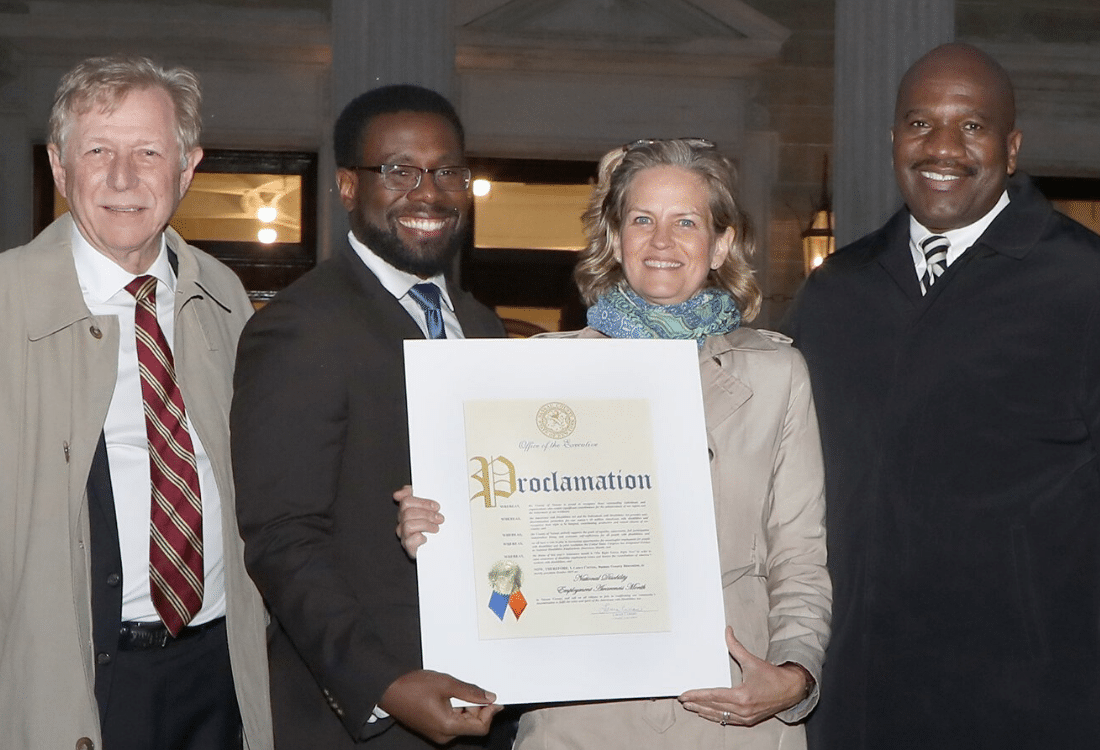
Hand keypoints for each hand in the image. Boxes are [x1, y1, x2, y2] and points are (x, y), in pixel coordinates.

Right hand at [379, 669, 501, 743]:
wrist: (388, 689)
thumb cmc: (414, 686)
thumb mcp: (446, 684)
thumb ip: (471, 692)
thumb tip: (490, 697)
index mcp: (448, 727)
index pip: (480, 727)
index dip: (490, 713)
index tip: (494, 698)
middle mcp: (444, 735)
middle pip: (472, 725)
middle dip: (478, 708)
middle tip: (474, 689)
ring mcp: (437, 733)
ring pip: (463, 722)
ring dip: (467, 707)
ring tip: (457, 689)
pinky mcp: (433, 728)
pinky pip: (452, 721)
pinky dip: (457, 709)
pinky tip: (451, 695)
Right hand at [393, 485, 443, 558]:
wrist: (443, 547)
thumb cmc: (436, 526)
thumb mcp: (432, 508)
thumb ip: (422, 494)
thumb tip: (405, 490)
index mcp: (407, 510)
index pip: (406, 500)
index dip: (421, 502)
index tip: (436, 506)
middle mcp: (403, 521)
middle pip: (407, 511)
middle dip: (426, 514)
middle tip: (440, 518)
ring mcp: (404, 534)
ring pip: (408, 524)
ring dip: (425, 525)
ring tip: (436, 528)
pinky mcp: (408, 547)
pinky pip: (410, 541)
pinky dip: (419, 538)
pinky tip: (427, 539)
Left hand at [678, 626, 810, 726]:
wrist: (791, 689)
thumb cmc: (772, 676)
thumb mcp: (752, 660)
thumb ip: (736, 646)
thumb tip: (727, 631)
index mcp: (742, 695)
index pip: (713, 696)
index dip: (697, 695)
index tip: (684, 694)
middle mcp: (743, 709)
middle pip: (713, 708)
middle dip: (696, 704)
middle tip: (683, 701)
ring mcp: (746, 717)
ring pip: (719, 716)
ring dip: (703, 712)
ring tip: (691, 707)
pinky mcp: (749, 720)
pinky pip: (728, 720)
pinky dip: (716, 717)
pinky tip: (707, 714)